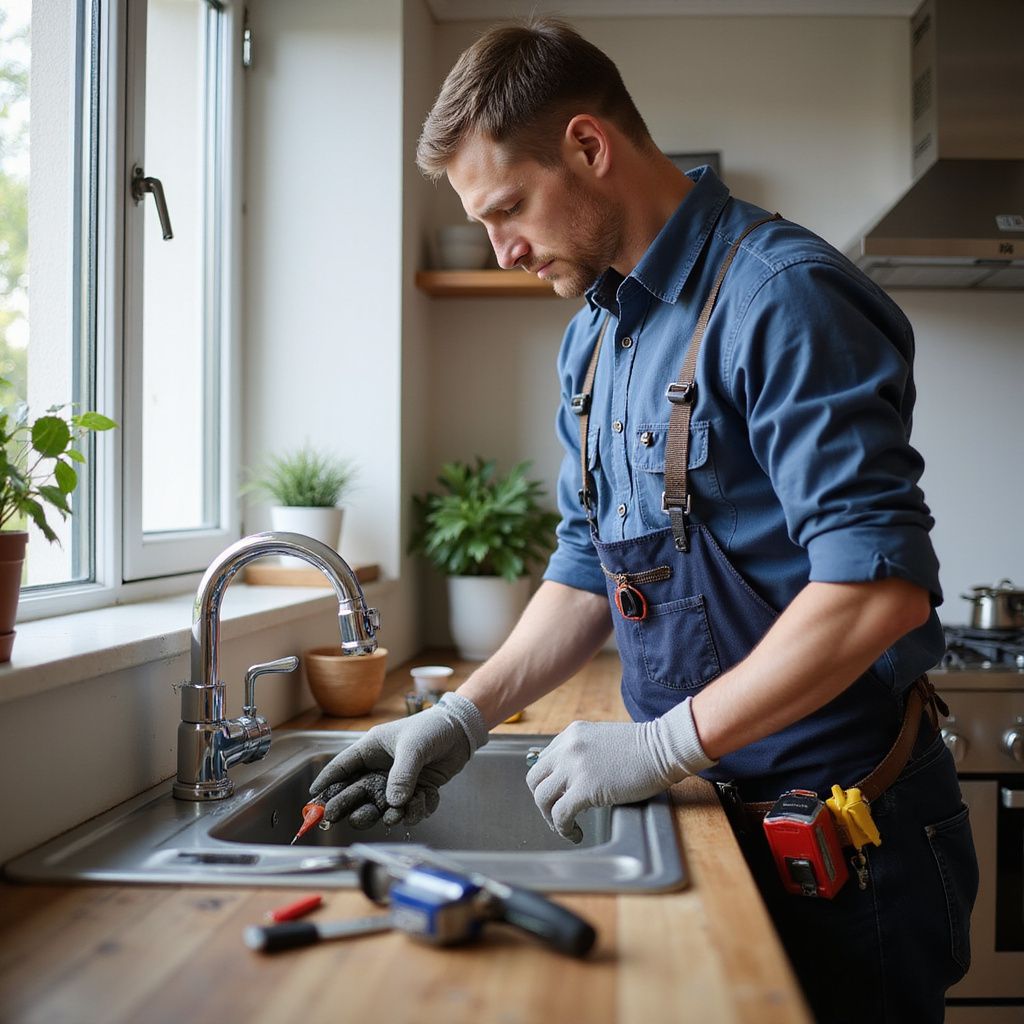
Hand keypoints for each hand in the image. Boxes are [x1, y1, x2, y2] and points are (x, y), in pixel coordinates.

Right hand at [309, 692, 488, 826]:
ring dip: (391, 814)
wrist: (461, 731)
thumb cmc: (432, 728)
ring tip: (398, 814)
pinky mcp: (415, 790)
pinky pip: (409, 809)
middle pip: (357, 794)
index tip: (312, 801)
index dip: (326, 783)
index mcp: (371, 749)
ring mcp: (397, 781)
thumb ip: (402, 775)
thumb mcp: (413, 747)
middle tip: (352, 818)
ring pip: (383, 808)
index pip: (341, 767)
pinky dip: (417, 809)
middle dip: (354, 808)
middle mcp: (380, 768)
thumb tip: (392, 803)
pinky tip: (426, 798)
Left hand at [526, 697, 715, 840]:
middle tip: (556, 814)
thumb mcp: (602, 739)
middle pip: (534, 779)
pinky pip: (560, 814)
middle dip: (542, 801)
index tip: (557, 797)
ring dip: (549, 817)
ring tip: (565, 826)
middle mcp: (567, 748)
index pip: (543, 761)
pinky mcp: (586, 788)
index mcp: (571, 734)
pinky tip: (575, 833)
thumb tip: (571, 779)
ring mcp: (574, 767)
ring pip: (542, 798)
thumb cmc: (642, 748)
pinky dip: (564, 828)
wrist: (663, 748)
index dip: (548, 783)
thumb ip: (583, 753)